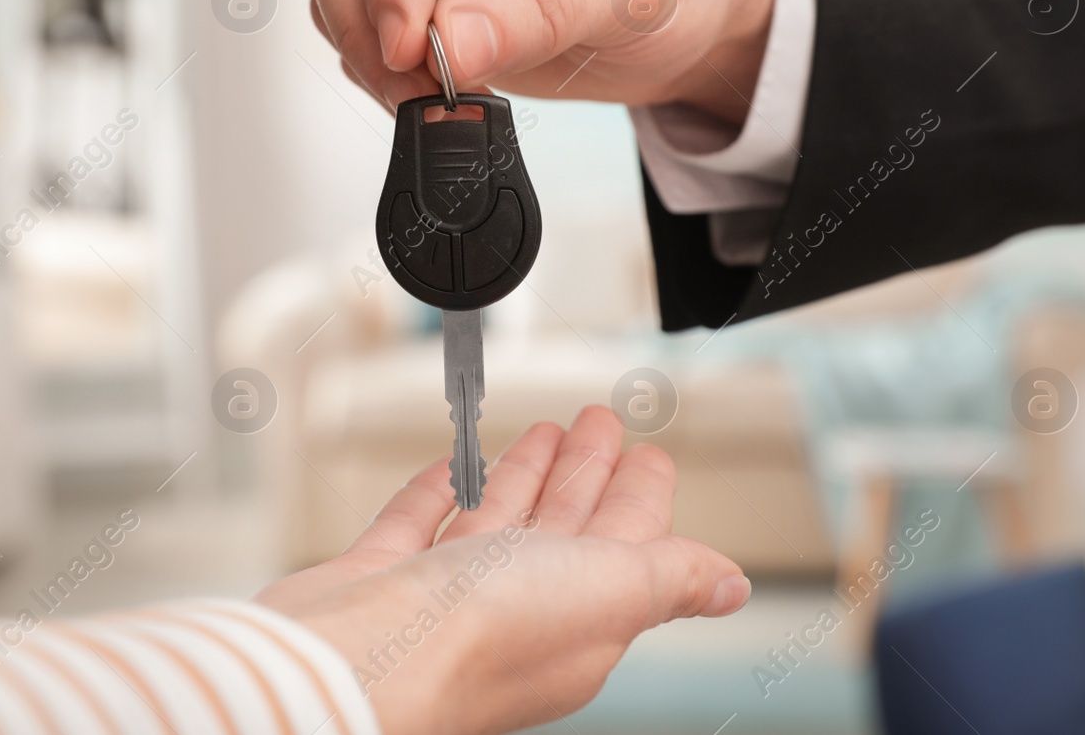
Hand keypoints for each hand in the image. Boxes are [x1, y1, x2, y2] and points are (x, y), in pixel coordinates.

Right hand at [256, 406, 750, 734]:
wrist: (352, 665)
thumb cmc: (476, 641)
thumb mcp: (608, 592)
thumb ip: (670, 578)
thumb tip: (732, 586)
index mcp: (579, 621)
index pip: (625, 548)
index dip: (639, 497)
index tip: (649, 454)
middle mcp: (514, 612)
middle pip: (564, 529)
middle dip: (587, 472)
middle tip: (599, 420)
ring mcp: (442, 598)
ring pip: (497, 524)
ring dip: (524, 475)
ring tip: (545, 430)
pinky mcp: (381, 581)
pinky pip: (417, 526)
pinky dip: (437, 493)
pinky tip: (450, 466)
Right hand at [292, 0, 775, 124]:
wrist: (699, 7)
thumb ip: (533, 10)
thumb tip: (444, 44)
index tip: (410, 44)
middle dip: (365, 12)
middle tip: (415, 83)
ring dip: (364, 45)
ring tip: (435, 94)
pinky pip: (356, 18)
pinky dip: (378, 65)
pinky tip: (434, 89)